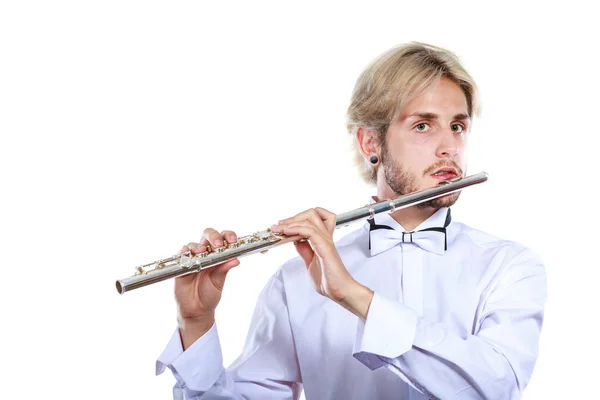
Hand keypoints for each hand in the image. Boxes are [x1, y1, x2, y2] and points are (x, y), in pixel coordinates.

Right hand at [174, 228, 239, 346]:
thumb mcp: (219, 281)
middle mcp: (205, 254)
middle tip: (217, 243)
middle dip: (213, 236)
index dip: (228, 236)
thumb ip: (224, 269)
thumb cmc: (209, 294)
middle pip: (208, 235)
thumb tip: (236, 260)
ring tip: (202, 251)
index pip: (223, 239)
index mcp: (218, 256)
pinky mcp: (182, 265)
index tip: (233, 240)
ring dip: (198, 245)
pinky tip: (187, 254)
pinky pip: (181, 255)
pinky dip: (184, 252)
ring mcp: (193, 258)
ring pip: (194, 244)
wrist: (197, 309)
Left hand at [271, 208, 357, 302]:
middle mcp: (325, 237)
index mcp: (322, 240)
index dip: (295, 220)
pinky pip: (310, 231)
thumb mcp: (310, 263)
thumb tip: (296, 241)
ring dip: (291, 222)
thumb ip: (305, 250)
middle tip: (279, 225)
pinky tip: (286, 233)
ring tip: (278, 229)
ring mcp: (326, 241)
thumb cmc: (329, 280)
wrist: (340, 291)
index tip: (281, 227)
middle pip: (312, 213)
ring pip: (310, 218)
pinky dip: (296, 229)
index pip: (313, 219)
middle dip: (293, 217)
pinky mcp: (325, 247)